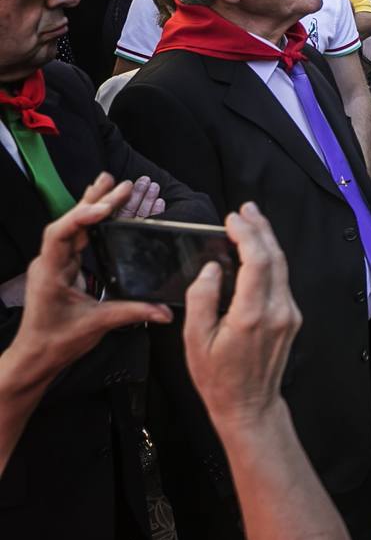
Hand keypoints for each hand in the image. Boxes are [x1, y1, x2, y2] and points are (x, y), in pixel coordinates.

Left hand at [4, 176, 173, 395]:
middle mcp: (50, 262)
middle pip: (71, 223)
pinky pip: (78, 237)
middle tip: (120, 184)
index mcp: (50, 272)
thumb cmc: (56, 341)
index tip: (105, 207)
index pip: (61, 234)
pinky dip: (91, 221)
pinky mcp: (64, 267)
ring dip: (93, 206)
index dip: (81, 217)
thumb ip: (132, 312)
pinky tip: (101, 208)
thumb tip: (164, 311)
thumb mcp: (96, 324)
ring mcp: (56, 263)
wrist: (36, 355)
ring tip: (111, 184)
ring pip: (75, 227)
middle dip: (96, 202)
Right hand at [182, 204, 300, 431]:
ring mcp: (289, 314)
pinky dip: (270, 260)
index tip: (233, 219)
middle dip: (260, 229)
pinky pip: (282, 281)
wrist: (250, 404)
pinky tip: (257, 252)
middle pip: (275, 258)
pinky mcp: (291, 317)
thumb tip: (212, 268)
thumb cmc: (218, 378)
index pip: (258, 262)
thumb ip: (202, 299)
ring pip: (282, 267)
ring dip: (267, 241)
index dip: (248, 235)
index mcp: (252, 316)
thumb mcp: (195, 340)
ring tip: (251, 221)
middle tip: (245, 209)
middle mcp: (278, 311)